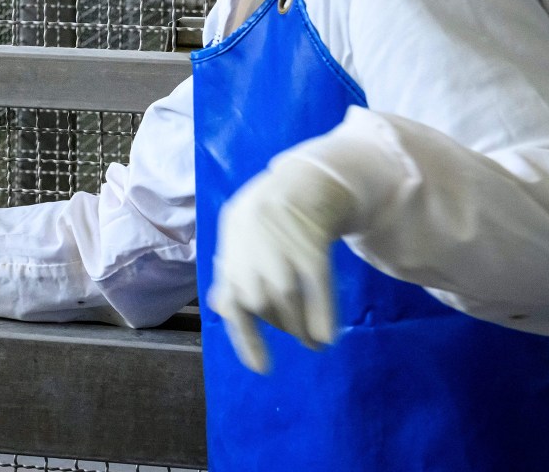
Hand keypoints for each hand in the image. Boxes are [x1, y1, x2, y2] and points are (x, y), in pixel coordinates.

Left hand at [206, 154, 357, 372]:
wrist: (305, 180)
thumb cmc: (269, 216)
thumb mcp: (240, 235)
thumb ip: (231, 269)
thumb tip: (220, 305)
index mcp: (231, 249)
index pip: (230, 301)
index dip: (245, 338)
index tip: (263, 368)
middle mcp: (251, 249)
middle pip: (261, 304)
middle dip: (280, 327)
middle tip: (298, 338)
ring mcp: (281, 246)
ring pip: (287, 301)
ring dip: (301, 330)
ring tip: (314, 344)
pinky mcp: (312, 244)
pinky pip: (317, 288)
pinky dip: (322, 316)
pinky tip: (328, 337)